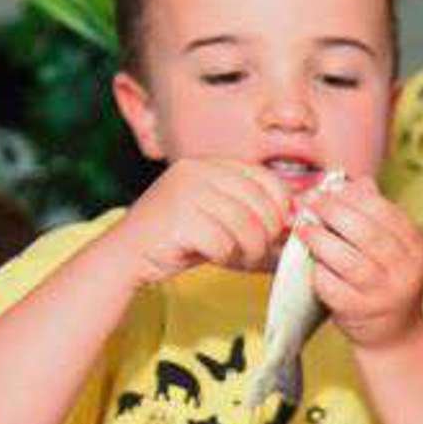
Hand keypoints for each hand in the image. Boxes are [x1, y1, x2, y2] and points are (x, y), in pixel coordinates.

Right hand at [107, 159, 294, 287]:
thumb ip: (250, 211)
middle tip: (257, 251)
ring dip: (251, 250)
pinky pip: (225, 243)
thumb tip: (297, 219)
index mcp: (210, 165)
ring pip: (247, 226)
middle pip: (262, 204)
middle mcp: (198, 171)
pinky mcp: (179, 219)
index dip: (282, 208)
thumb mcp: (217, 215)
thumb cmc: (177, 239)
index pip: (267, 180)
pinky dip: (228, 257)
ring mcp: (186, 192)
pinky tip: (218, 259)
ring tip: (240, 258)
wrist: (125, 255)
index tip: (280, 230)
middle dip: (268, 235)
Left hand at [295, 178, 422, 350]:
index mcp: (417, 245)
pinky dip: (318, 271)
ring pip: (348, 260)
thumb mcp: (392, 247)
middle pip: (366, 233)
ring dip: (320, 240)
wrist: (396, 335)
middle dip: (332, 213)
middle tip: (310, 205)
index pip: (383, 211)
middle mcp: (406, 270)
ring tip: (303, 229)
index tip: (325, 191)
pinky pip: (333, 287)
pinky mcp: (361, 312)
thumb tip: (351, 182)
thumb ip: (375, 214)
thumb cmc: (387, 282)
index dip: (350, 197)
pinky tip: (311, 263)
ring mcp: (385, 293)